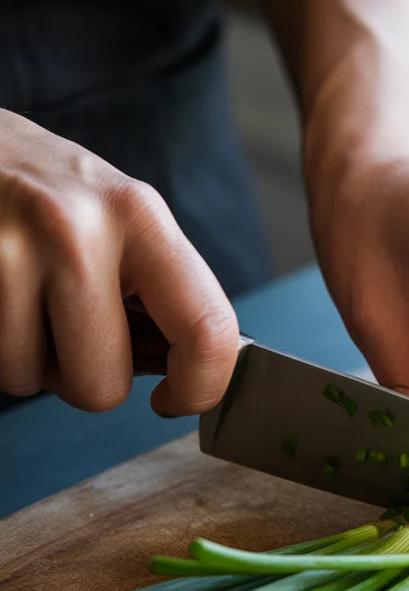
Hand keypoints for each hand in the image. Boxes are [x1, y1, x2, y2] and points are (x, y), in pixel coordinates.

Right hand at [0, 109, 237, 415]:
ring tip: (26, 302)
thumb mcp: (117, 216)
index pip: (206, 330)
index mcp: (138, 216)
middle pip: (103, 384)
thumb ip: (159, 290)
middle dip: (86, 379)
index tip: (177, 399)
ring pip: (32, 380)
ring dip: (30, 361)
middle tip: (74, 333)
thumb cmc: (45, 191)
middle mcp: (76, 230)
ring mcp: (10, 250)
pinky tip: (3, 300)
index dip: (200, 388)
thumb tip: (193, 376)